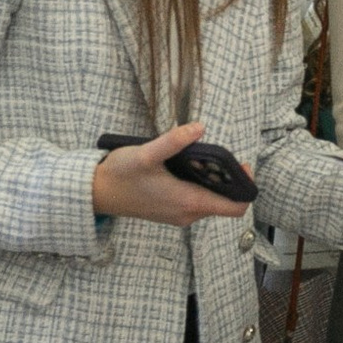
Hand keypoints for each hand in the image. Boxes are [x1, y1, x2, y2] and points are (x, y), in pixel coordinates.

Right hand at [92, 123, 252, 225]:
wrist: (96, 194)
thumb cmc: (120, 175)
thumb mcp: (146, 153)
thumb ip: (174, 141)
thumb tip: (199, 128)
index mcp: (188, 202)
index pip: (234, 207)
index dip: (245, 188)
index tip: (242, 167)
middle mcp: (187, 214)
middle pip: (224, 202)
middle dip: (228, 180)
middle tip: (220, 157)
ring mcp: (179, 215)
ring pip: (210, 202)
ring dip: (213, 182)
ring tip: (203, 160)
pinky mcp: (170, 212)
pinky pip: (196, 202)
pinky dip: (200, 186)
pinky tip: (188, 168)